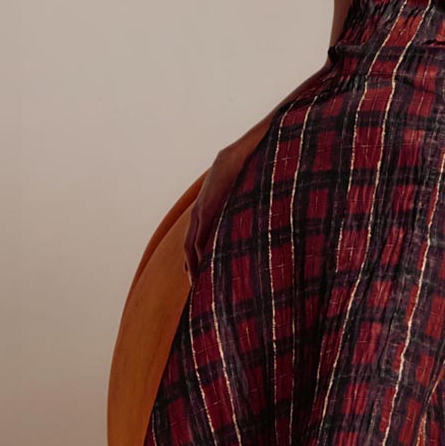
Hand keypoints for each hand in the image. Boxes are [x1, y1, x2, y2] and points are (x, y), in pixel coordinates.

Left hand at [182, 154, 240, 280]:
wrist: (237, 156)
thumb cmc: (242, 175)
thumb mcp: (239, 200)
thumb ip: (241, 212)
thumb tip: (254, 222)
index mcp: (206, 212)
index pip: (196, 241)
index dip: (196, 259)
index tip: (200, 276)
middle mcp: (198, 215)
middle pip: (190, 248)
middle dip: (192, 268)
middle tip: (197, 288)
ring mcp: (200, 212)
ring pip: (192, 246)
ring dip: (194, 265)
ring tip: (198, 283)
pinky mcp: (205, 210)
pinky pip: (200, 236)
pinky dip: (200, 253)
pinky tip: (204, 265)